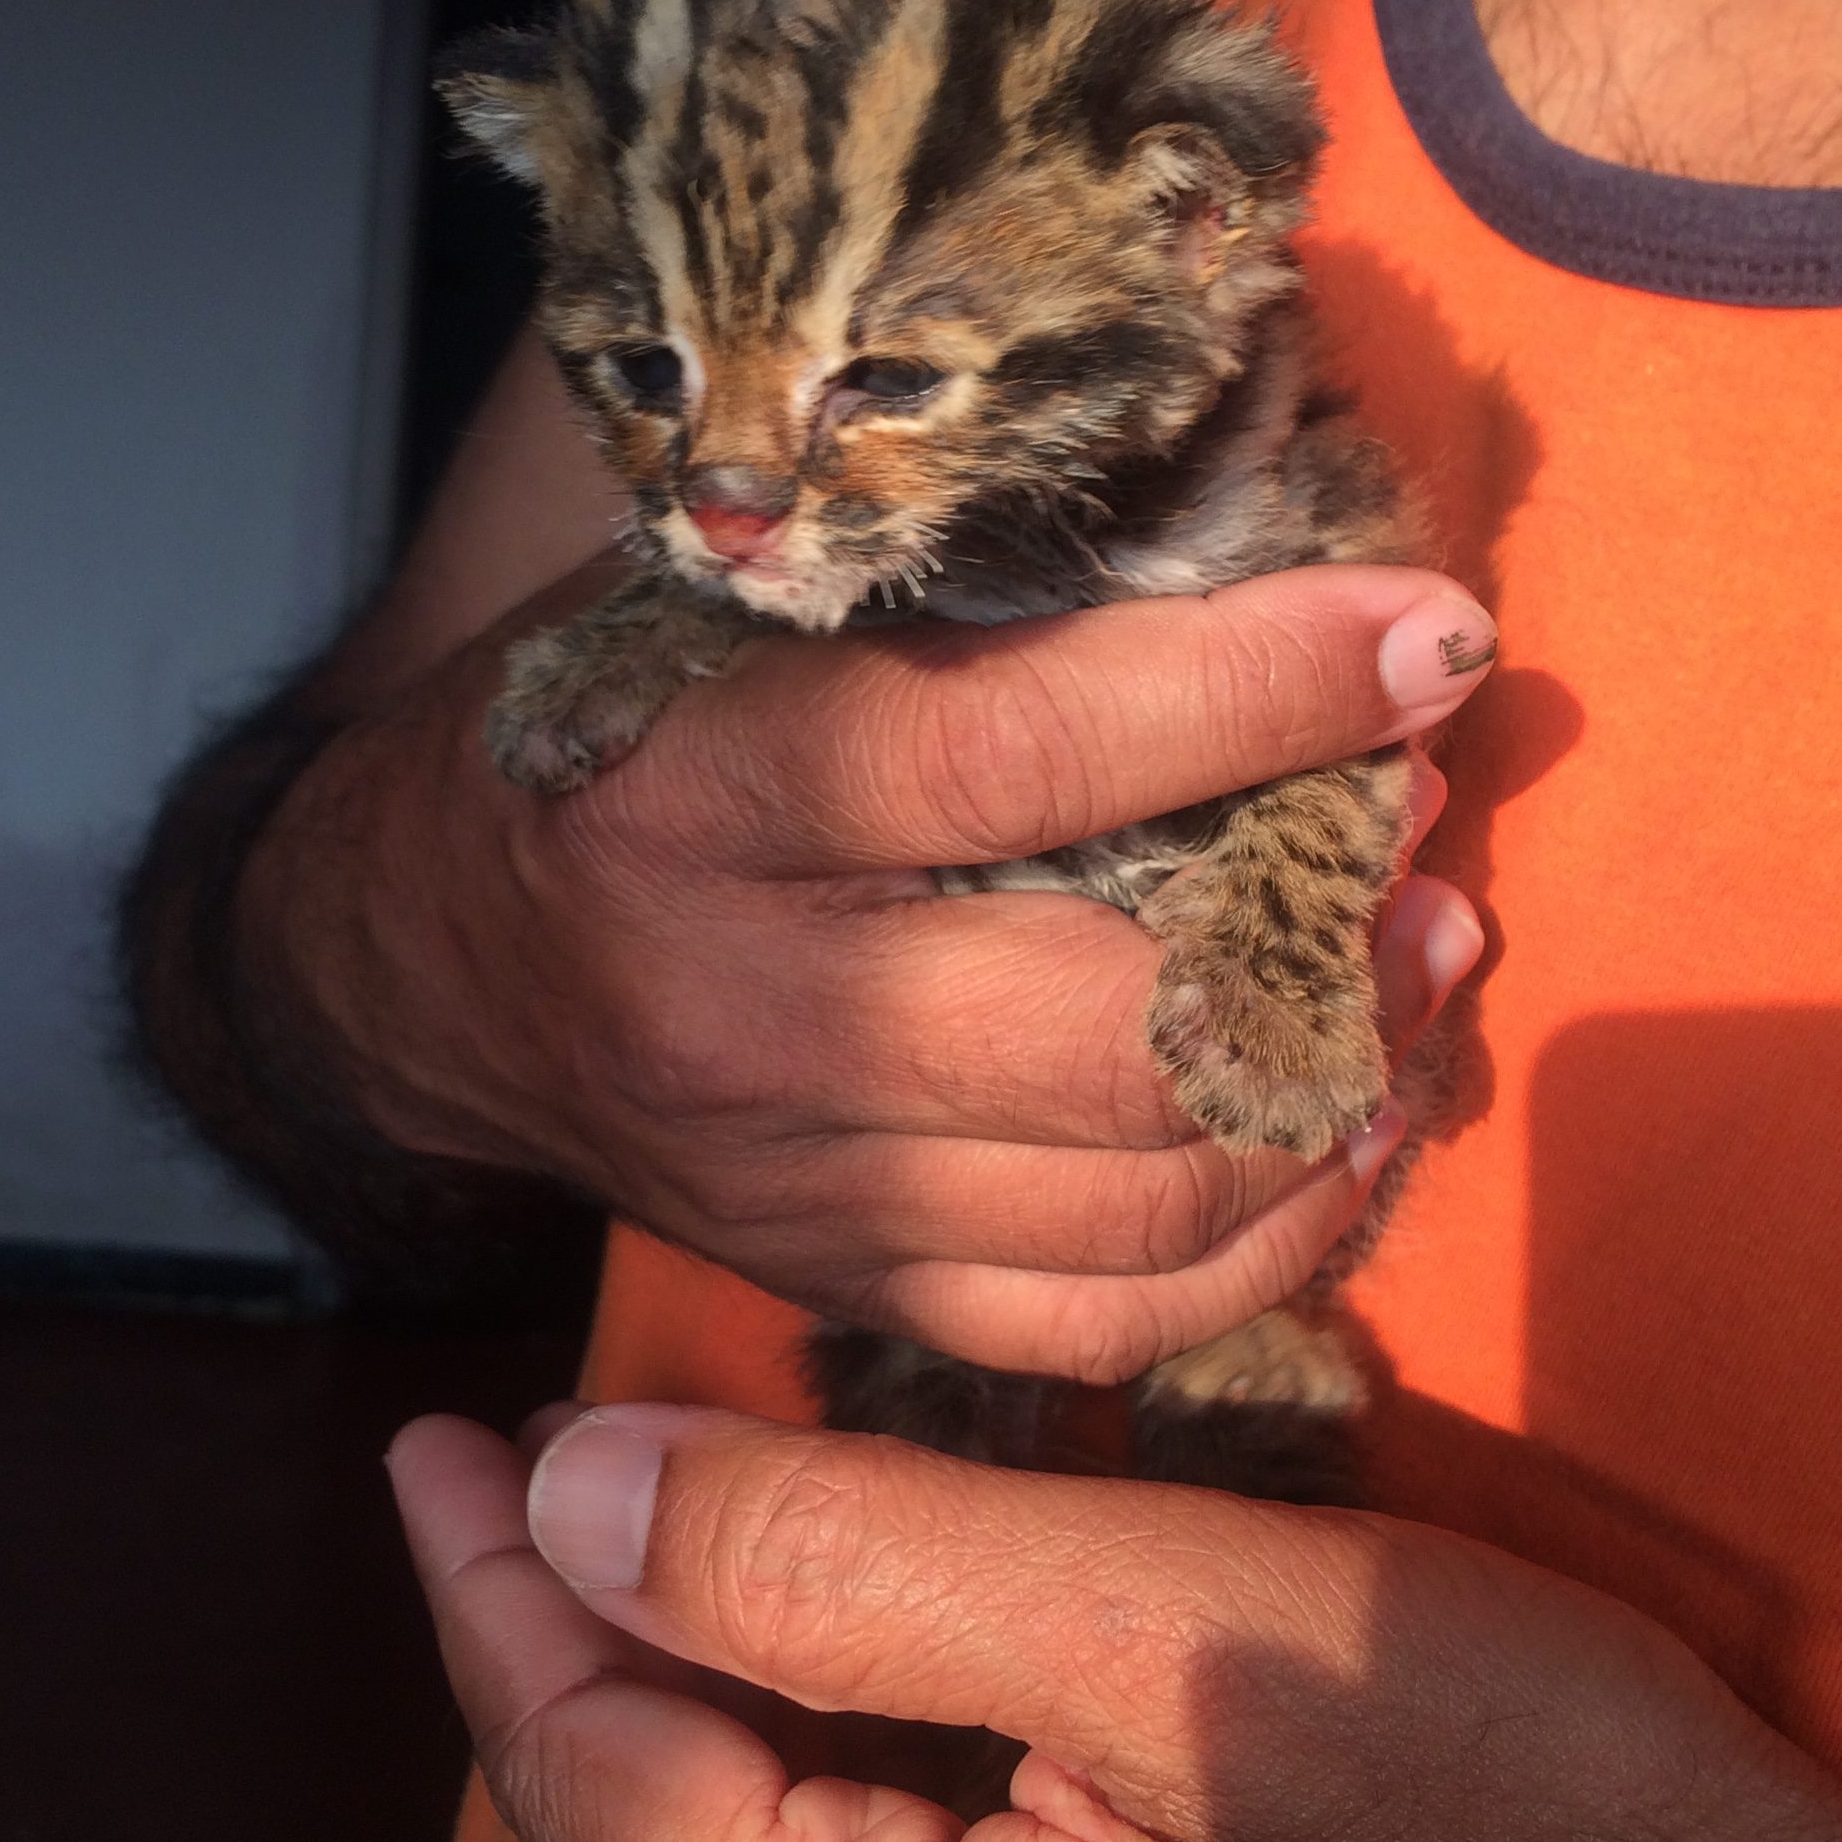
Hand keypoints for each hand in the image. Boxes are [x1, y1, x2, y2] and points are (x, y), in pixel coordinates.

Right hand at [245, 562, 1491, 1378]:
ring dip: (1334, 1086)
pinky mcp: (839, 1281)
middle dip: (1326, 932)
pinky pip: (1100, 1319)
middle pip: (1107, 1029)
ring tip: (1421, 966)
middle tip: (1426, 829)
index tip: (1428, 631)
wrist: (413, 966)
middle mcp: (742, 1016)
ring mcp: (795, 1184)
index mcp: (692, 799)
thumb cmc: (591, 740)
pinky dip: (1263, 1239)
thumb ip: (921, 593)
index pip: (1010, 754)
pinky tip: (1340, 1128)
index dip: (1252, 691)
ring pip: (1138, 1200)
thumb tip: (1236, 523)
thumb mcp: (704, 615)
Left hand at [394, 1404, 1841, 1841]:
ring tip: (623, 1560)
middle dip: (559, 1651)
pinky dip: (781, 1812)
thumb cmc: (1533, 1826)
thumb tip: (572, 1492)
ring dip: (667, 1728)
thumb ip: (848, 1564)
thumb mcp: (1184, 1628)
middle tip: (509, 1473)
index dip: (494, 1585)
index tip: (436, 1436)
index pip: (586, 1773)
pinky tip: (804, 1705)